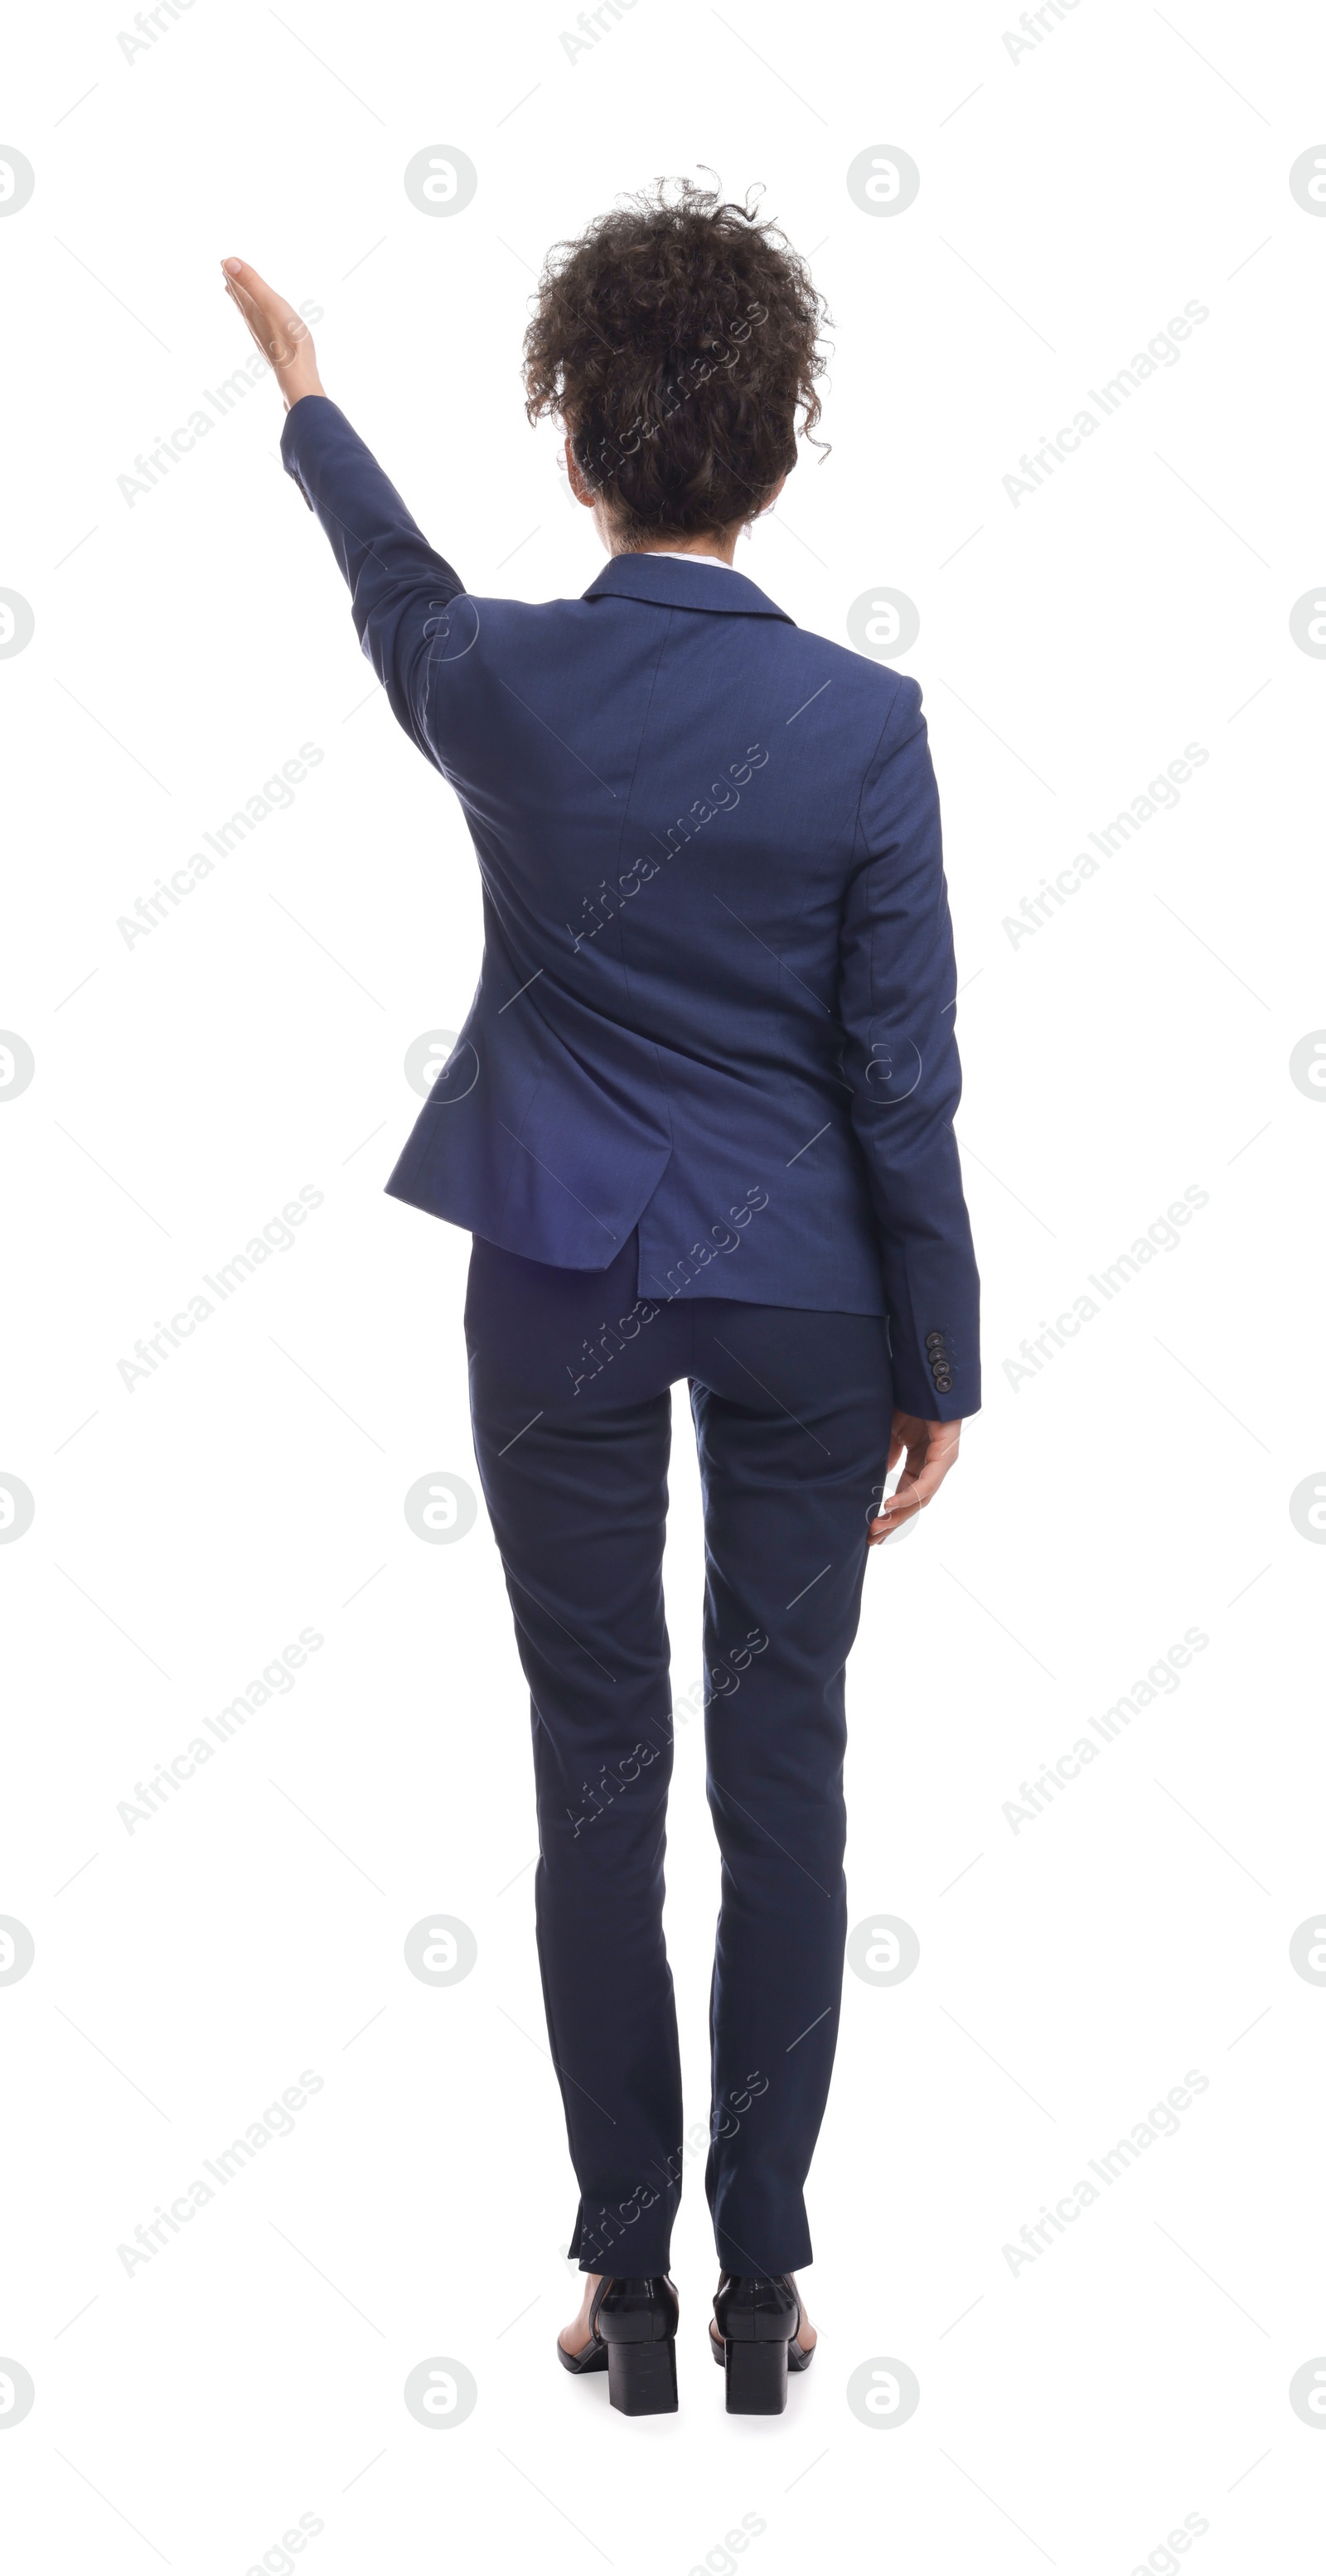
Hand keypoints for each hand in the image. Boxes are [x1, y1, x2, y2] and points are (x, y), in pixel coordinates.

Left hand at [220, 257, 323, 409]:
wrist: (298, 375)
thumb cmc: (288, 339)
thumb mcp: (270, 303)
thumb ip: (251, 282)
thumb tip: (227, 261)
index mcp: (251, 309)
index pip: (237, 286)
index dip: (231, 272)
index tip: (223, 261)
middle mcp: (253, 322)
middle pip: (240, 300)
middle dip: (234, 286)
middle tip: (227, 273)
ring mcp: (263, 335)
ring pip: (249, 314)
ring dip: (243, 301)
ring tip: (238, 295)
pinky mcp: (273, 346)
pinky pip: (261, 326)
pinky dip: (257, 317)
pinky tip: (262, 323)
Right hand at [868, 1411, 960, 1544]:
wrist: (925, 1376)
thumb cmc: (910, 1399)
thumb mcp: (891, 1432)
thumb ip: (887, 1454)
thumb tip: (879, 1475)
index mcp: (921, 1460)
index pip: (905, 1493)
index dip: (889, 1511)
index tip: (870, 1527)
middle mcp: (933, 1465)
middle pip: (914, 1502)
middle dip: (893, 1522)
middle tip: (872, 1539)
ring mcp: (941, 1461)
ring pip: (921, 1498)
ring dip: (898, 1515)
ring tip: (877, 1528)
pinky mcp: (945, 1455)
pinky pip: (926, 1483)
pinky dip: (907, 1496)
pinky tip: (889, 1505)